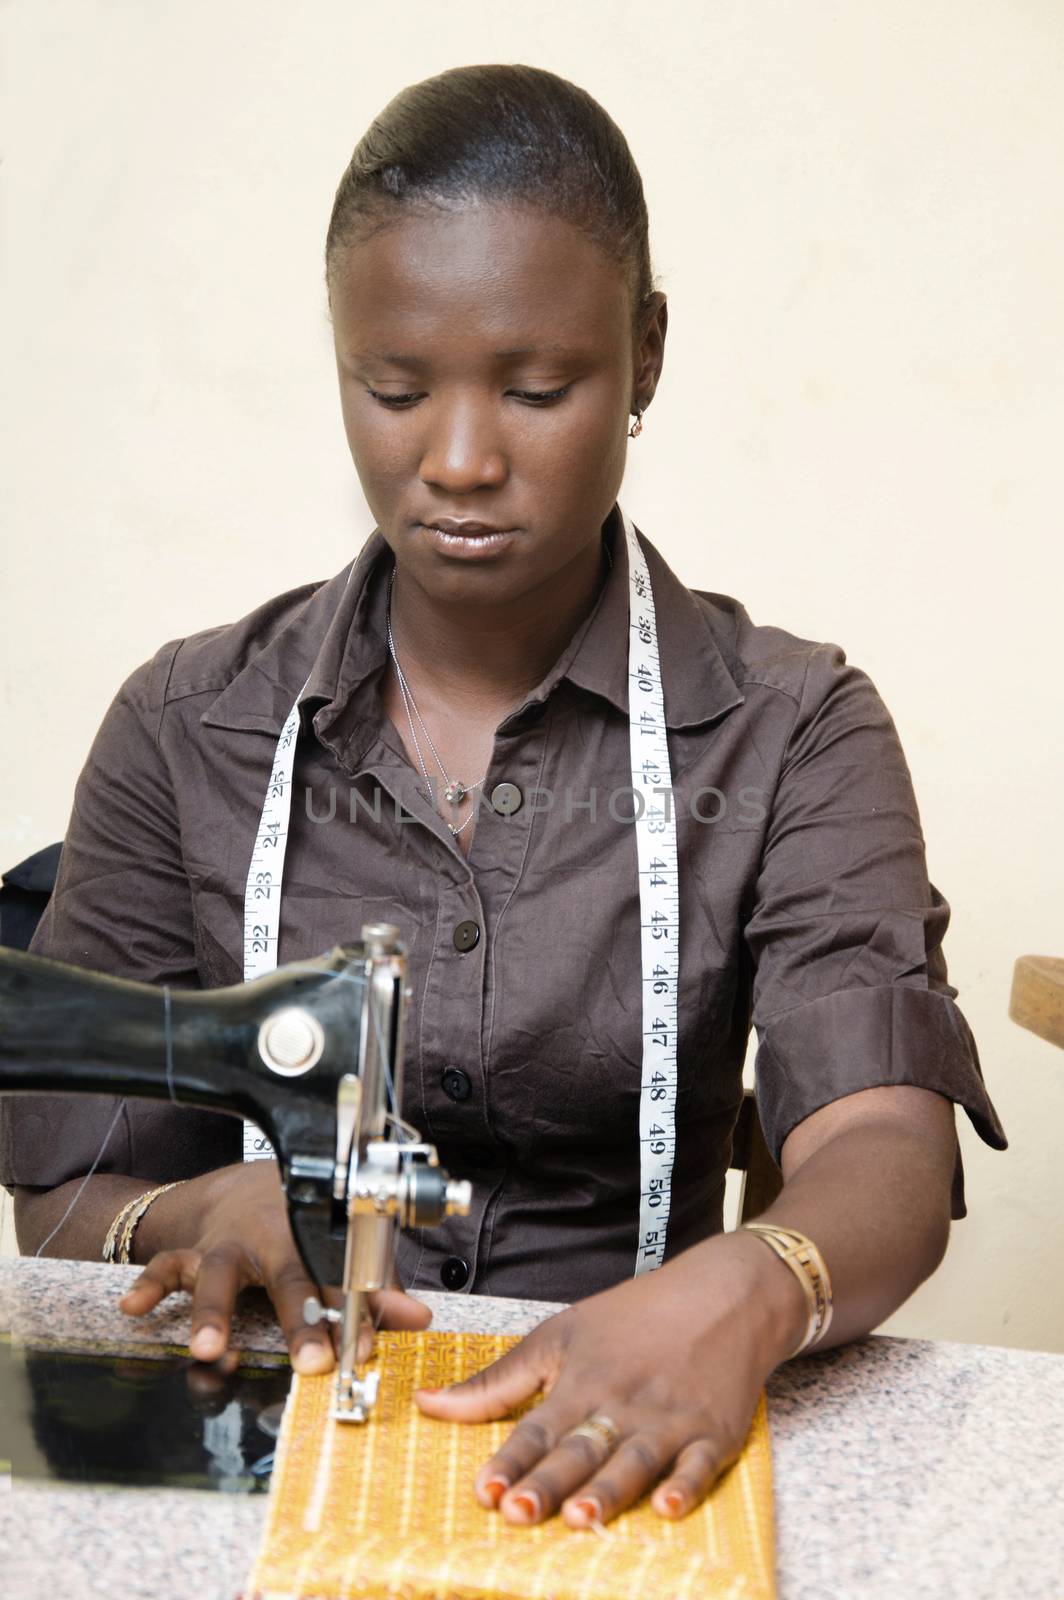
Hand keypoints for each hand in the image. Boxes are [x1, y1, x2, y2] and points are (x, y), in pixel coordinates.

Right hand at [118, 1160, 430, 1371]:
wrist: (249, 1185)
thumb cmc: (304, 1222)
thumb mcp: (342, 1246)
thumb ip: (376, 1285)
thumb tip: (417, 1319)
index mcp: (316, 1239)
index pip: (341, 1280)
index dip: (357, 1314)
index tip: (368, 1348)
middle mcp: (271, 1241)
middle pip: (287, 1280)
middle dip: (300, 1321)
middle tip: (312, 1362)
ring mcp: (227, 1246)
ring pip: (218, 1274)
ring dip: (214, 1311)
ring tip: (208, 1349)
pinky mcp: (192, 1252)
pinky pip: (165, 1265)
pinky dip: (149, 1285)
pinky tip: (134, 1307)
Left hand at [415, 1233, 803, 1526]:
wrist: (720, 1296)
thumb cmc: (634, 1317)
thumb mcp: (560, 1336)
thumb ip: (497, 1381)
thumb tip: (428, 1403)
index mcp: (583, 1380)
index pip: (539, 1427)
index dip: (512, 1460)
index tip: (485, 1490)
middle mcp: (623, 1403)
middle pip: (582, 1449)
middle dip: (551, 1482)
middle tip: (521, 1512)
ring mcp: (670, 1420)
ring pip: (634, 1460)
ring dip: (609, 1490)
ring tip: (582, 1518)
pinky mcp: (713, 1433)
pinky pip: (699, 1465)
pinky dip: (686, 1486)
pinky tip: (669, 1507)